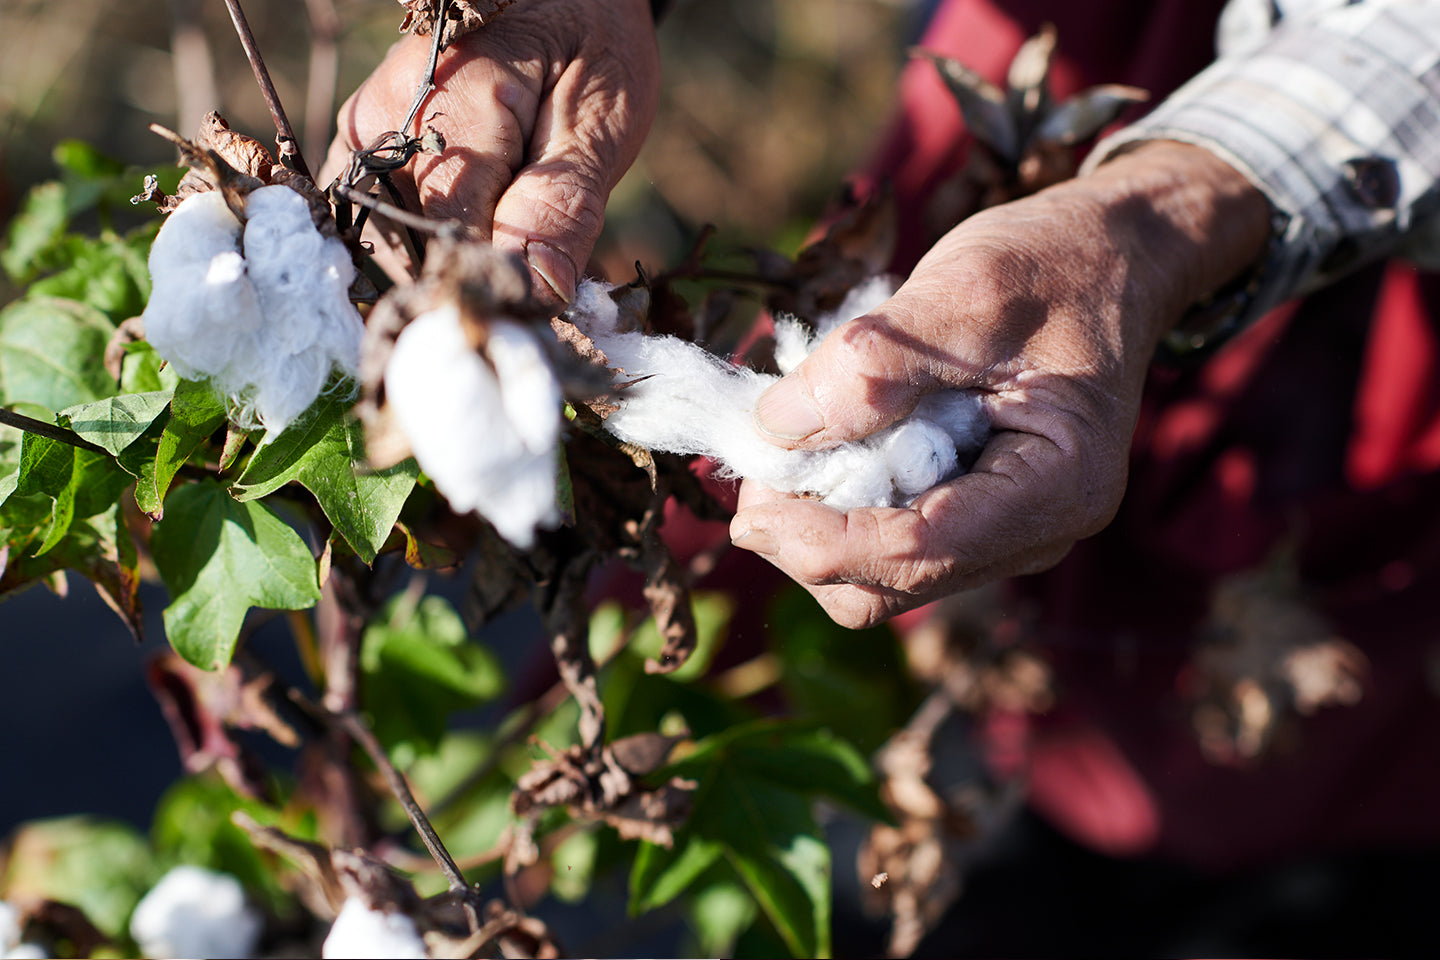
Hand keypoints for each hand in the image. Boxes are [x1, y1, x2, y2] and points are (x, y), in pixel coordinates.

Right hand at [325, 0, 659, 303]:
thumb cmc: (586, 46)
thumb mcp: (599, 122)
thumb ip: (563, 206)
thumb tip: (536, 294)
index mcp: (449, 101)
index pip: (452, 232)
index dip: (494, 289)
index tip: (535, 321)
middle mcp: (385, 117)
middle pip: (415, 248)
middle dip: (474, 279)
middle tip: (535, 277)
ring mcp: (364, 133)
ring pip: (395, 246)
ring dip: (452, 263)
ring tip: (512, 238)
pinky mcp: (362, 148)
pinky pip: (386, 224)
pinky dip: (435, 244)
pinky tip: (477, 232)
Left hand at [730, 141, 1270, 627]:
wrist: (1109, 257)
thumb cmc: (1052, 265)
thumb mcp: (965, 292)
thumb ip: (874, 365)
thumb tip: (777, 428)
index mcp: (1056, 489)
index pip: (918, 553)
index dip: (819, 539)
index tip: (748, 501)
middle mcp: (1035, 533)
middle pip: (889, 584)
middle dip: (807, 536)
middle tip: (757, 457)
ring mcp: (1003, 532)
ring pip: (878, 576)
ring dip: (814, 522)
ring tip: (789, 438)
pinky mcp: (971, 514)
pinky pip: (886, 539)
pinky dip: (837, 504)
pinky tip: (824, 439)